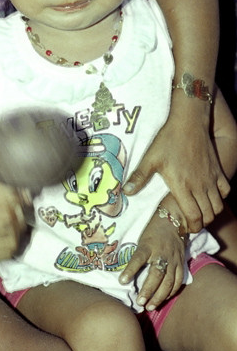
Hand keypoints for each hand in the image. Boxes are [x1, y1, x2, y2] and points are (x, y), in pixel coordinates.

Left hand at [119, 206, 185, 310]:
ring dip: (159, 296)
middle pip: (156, 274)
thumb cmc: (153, 231)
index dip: (130, 270)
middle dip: (148, 290)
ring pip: (168, 281)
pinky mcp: (181, 263)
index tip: (122, 281)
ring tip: (150, 307)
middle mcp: (162, 253)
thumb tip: (126, 275)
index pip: (138, 258)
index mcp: (148, 245)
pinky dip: (171, 292)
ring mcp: (174, 259)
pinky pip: (178, 281)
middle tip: (139, 302)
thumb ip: (137, 256)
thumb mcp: (141, 240)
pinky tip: (163, 299)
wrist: (174, 220)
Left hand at [123, 107, 228, 231]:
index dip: (191, 227)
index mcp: (182, 186)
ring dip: (211, 212)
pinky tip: (210, 194)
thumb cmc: (167, 140)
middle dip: (200, 223)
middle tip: (190, 221)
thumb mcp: (150, 159)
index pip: (193, 217)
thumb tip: (124, 192)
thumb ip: (139, 177)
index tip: (184, 227)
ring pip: (218, 206)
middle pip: (208, 215)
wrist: (188, 122)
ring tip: (200, 211)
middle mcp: (199, 186)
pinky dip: (220, 197)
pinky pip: (226, 191)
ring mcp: (211, 178)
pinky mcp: (218, 170)